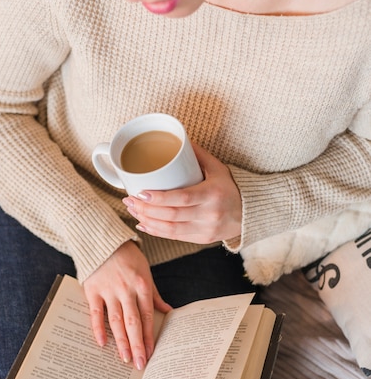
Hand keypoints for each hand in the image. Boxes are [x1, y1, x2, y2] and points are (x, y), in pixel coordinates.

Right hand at [83, 241, 170, 369]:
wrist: (102, 239)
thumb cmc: (127, 257)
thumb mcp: (145, 272)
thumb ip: (155, 295)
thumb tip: (168, 312)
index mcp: (142, 285)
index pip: (147, 316)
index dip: (149, 336)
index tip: (150, 353)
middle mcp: (126, 289)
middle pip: (132, 322)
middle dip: (137, 345)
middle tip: (139, 364)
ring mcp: (108, 290)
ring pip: (115, 320)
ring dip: (121, 341)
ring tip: (124, 358)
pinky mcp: (92, 289)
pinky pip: (95, 312)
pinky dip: (97, 328)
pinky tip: (102, 343)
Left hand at [122, 144, 241, 243]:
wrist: (249, 213)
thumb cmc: (229, 187)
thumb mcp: (218, 168)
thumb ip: (197, 154)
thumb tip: (176, 139)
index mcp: (212, 195)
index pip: (181, 199)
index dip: (159, 198)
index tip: (141, 192)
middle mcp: (209, 215)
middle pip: (171, 215)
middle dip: (146, 209)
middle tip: (129, 200)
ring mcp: (205, 230)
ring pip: (170, 229)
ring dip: (147, 220)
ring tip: (133, 210)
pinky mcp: (201, 239)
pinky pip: (174, 237)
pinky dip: (156, 231)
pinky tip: (143, 223)